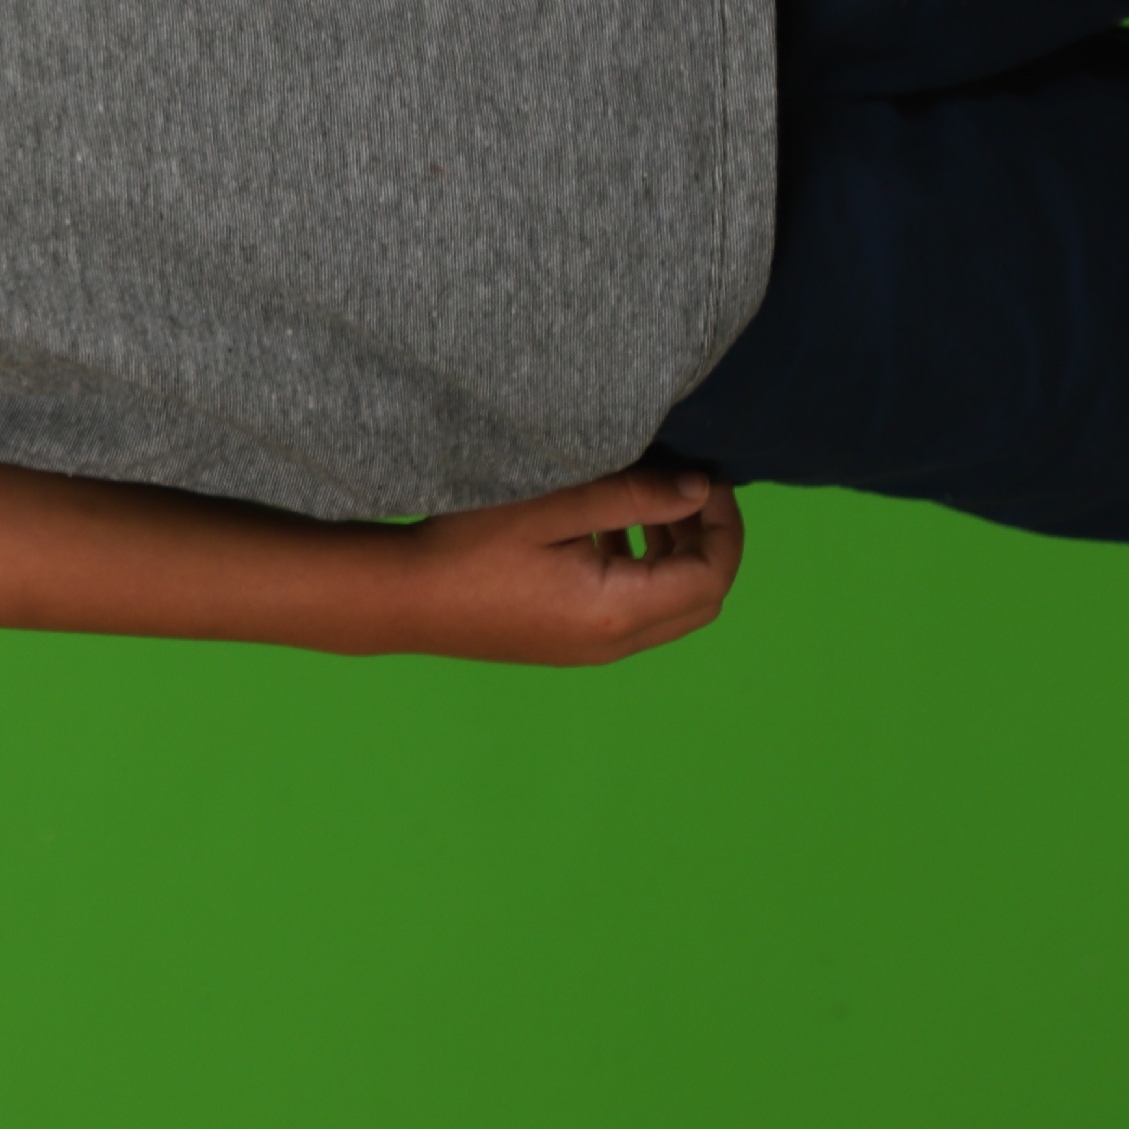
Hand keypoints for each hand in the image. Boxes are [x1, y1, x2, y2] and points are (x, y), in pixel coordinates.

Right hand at [384, 470, 744, 663]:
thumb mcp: (553, 506)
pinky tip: (606, 533)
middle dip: (709, 543)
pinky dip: (644, 574)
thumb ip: (632, 497)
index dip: (725, 524)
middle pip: (702, 600)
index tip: (705, 477)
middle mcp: (615, 642)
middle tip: (687, 491)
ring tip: (650, 506)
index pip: (712, 576)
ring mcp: (592, 651)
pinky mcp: (571, 645)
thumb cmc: (469, 547)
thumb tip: (698, 490)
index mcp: (617, 609)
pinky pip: (635, 614)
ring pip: (671, 610)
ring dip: (677, 558)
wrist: (404, 599)